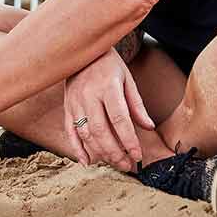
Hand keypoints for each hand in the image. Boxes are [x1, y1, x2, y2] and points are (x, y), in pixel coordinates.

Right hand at [64, 49, 154, 171]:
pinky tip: (87, 161)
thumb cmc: (109, 65)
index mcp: (107, 87)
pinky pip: (70, 131)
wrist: (82, 51)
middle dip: (115, 152)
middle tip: (127, 165)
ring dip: (100, 153)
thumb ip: (136, 105)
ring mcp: (75, 102)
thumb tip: (149, 127)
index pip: (119, 119)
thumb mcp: (127, 79)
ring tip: (115, 162)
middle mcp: (88, 96)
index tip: (138, 155)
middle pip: (101, 131)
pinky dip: (77, 148)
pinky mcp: (67, 107)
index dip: (129, 140)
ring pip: (85, 134)